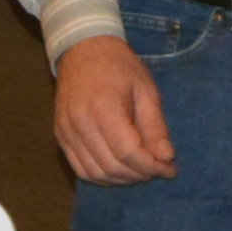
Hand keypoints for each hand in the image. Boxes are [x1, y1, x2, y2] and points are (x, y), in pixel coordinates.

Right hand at [53, 35, 175, 183]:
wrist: (83, 51)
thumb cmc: (120, 67)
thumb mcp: (147, 91)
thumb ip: (155, 126)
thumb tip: (165, 157)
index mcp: (104, 109)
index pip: (128, 153)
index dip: (152, 167)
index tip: (171, 168)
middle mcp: (80, 123)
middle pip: (112, 167)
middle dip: (140, 175)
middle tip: (160, 169)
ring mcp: (66, 131)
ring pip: (94, 173)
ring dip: (122, 179)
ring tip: (142, 170)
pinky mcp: (60, 136)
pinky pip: (80, 168)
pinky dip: (102, 176)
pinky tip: (121, 170)